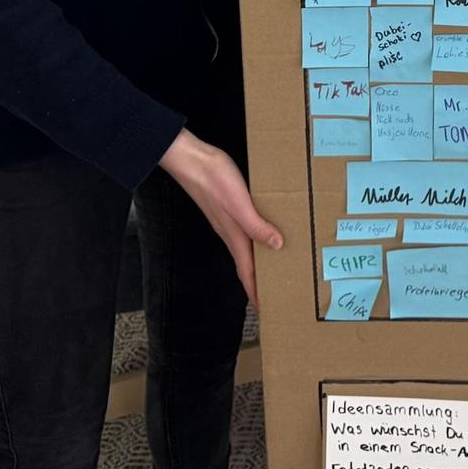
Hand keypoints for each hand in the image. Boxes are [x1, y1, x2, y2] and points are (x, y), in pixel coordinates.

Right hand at [159, 128, 283, 307]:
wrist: (190, 159)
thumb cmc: (213, 178)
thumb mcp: (239, 202)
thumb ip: (256, 226)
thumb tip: (278, 246)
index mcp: (234, 235)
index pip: (247, 272)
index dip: (256, 292)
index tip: (265, 309)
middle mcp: (230, 232)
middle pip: (247, 264)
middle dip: (259, 280)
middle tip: (276, 292)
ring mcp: (226, 221)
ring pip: (246, 248)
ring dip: (259, 261)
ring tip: (275, 266)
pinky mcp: (226, 207)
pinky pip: (245, 230)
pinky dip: (256, 238)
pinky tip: (263, 232)